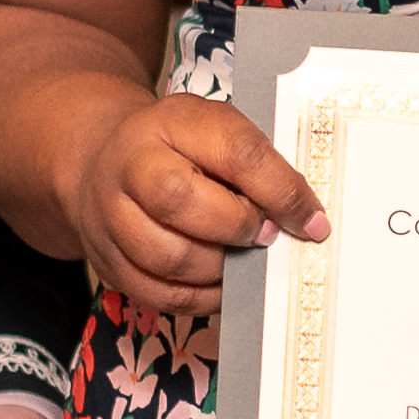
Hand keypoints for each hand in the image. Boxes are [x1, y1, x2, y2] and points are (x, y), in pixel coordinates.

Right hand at [61, 90, 327, 323]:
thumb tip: (304, 217)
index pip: (236, 153)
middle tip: (264, 236)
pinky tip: (218, 280)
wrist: (106, 160)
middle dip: (238, 227)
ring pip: (169, 258)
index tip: (313, 220)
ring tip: (238, 256)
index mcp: (172, 122)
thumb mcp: (216, 130)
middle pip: (182, 202)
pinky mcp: (107, 261)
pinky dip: (200, 297)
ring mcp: (110, 217)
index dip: (281, 191)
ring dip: (220, 268)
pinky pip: (159, 294)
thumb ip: (256, 163)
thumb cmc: (179, 147)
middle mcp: (131, 166)